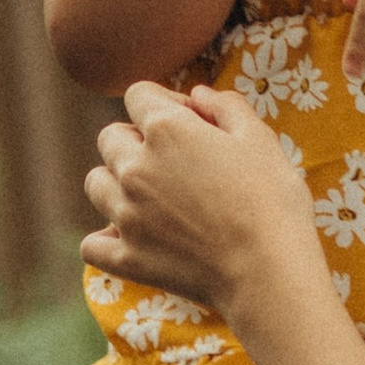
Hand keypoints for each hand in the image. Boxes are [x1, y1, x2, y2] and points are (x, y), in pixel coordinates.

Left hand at [82, 83, 318, 312]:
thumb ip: (226, 106)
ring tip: (151, 197)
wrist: (267, 270)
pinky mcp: (125, 257)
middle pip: (110, 137)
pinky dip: (106, 239)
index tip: (190, 122)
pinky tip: (131, 238)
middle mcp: (135, 167)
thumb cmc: (272, 200)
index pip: (138, 94)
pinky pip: (92, 243)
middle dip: (136, 140)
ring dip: (116, 183)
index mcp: (166, 130)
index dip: (164, 102)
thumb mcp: (261, 139)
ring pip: (95, 183)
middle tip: (174, 161)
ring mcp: (124, 214)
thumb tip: (198, 94)